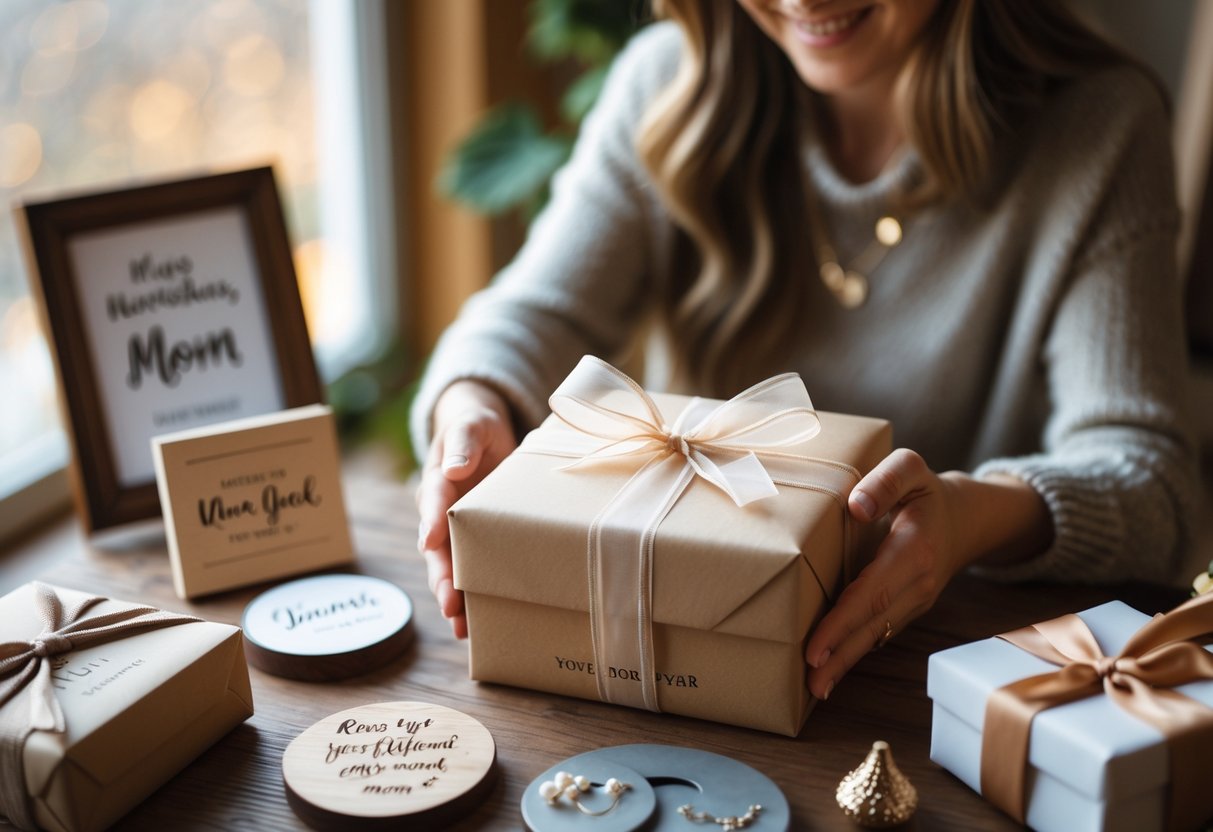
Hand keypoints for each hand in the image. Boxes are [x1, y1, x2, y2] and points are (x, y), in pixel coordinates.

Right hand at [416, 380, 516, 637]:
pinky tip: (479, 623)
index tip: (430, 539)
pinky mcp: (476, 543)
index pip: (433, 502)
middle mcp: (441, 514)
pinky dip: (474, 597)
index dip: (432, 520)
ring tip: (462, 626)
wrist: (485, 438)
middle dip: (442, 577)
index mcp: (438, 483)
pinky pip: (472, 572)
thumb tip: (454, 469)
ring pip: (451, 568)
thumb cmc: (476, 429)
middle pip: (437, 550)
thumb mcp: (472, 425)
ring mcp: (457, 532)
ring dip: (455, 597)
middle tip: (449, 603)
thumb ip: (463, 443)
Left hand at [803, 448, 1051, 699]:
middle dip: (840, 656)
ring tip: (814, 687)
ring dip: (846, 662)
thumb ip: (885, 480)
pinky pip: (879, 631)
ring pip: (877, 634)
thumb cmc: (925, 490)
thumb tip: (855, 506)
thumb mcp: (910, 468)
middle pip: (874, 625)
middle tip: (809, 685)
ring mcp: (916, 600)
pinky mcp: (908, 608)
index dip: (842, 622)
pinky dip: (855, 651)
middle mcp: (918, 583)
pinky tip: (831, 669)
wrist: (965, 517)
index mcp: (914, 550)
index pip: (873, 593)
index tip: (815, 648)